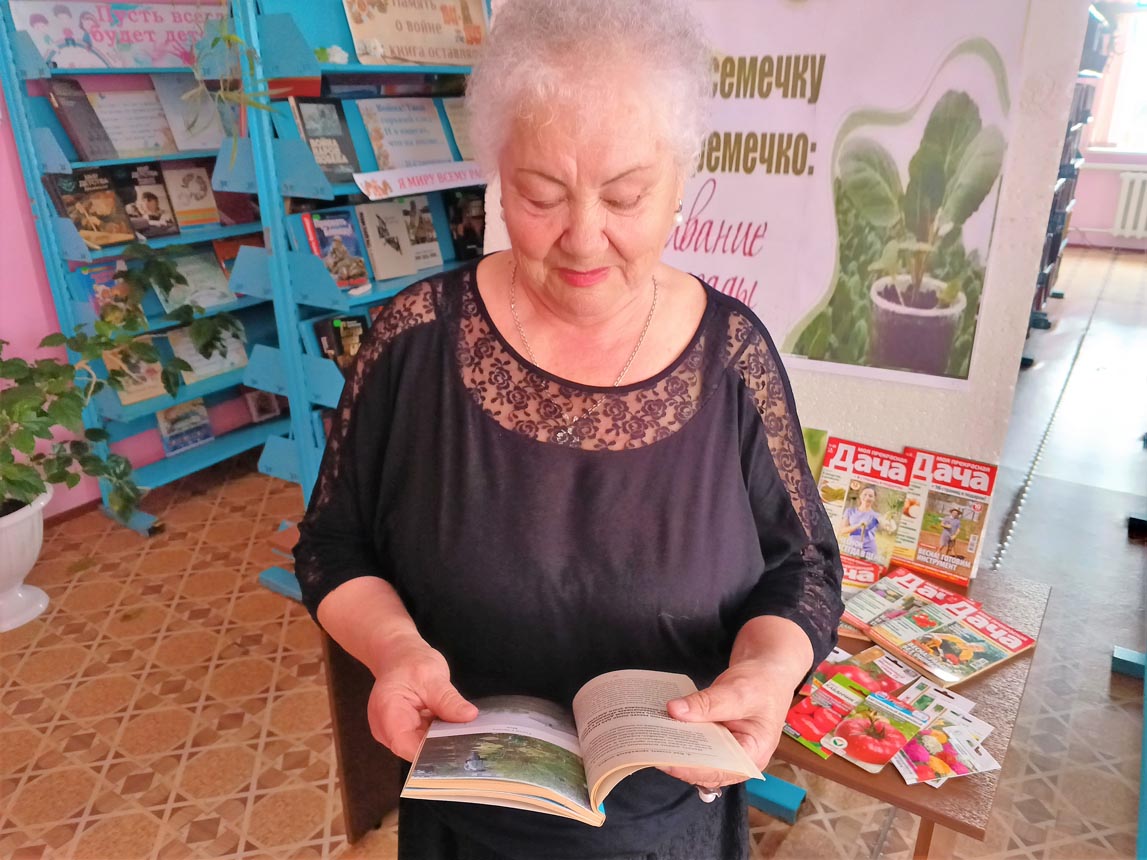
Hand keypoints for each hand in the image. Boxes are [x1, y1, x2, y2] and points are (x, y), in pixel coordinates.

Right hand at [366, 632, 477, 760]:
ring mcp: (392, 733)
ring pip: (418, 748)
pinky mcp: (403, 733)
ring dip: (439, 742)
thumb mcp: (433, 676)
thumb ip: (448, 699)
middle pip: (412, 750)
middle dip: (439, 747)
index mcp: (387, 711)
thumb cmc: (411, 662)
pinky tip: (451, 729)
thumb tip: (469, 716)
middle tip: (468, 742)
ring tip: (462, 734)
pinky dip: (436, 737)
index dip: (430, 752)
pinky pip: (420, 742)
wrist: (399, 657)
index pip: (405, 745)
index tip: (457, 749)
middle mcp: (384, 728)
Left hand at [659, 660, 790, 789]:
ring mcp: (726, 750)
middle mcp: (739, 759)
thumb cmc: (762, 682)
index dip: (689, 768)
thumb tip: (674, 711)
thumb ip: (707, 703)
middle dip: (678, 760)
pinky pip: (695, 744)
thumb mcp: (737, 691)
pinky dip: (679, 738)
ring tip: (650, 741)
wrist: (767, 670)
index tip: (664, 759)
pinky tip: (661, 730)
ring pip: (696, 758)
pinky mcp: (715, 739)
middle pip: (704, 769)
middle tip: (649, 749)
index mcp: (752, 755)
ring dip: (675, 750)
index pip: (717, 771)